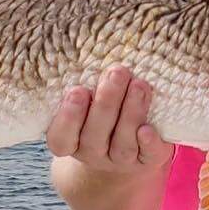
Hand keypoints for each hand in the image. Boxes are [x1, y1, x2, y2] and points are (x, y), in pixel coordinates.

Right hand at [44, 65, 173, 171]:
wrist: (131, 144)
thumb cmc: (102, 110)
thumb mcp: (89, 99)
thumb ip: (87, 84)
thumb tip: (95, 48)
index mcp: (71, 140)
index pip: (61, 137)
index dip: (68, 117)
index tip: (78, 90)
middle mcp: (92, 153)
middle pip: (94, 135)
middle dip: (106, 102)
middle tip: (117, 72)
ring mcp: (119, 160)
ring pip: (122, 144)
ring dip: (130, 113)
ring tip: (139, 85)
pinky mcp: (147, 161)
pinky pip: (147, 156)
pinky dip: (148, 143)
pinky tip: (148, 129)